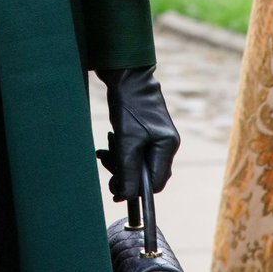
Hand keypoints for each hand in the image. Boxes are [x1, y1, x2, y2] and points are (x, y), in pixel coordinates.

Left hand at [95, 65, 179, 201]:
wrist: (124, 74)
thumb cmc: (129, 105)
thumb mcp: (127, 141)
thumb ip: (127, 170)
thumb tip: (125, 197)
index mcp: (167, 146)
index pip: (155, 182)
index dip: (136, 190)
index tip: (115, 191)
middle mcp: (165, 144)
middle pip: (146, 174)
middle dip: (125, 173)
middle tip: (106, 164)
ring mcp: (156, 137)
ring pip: (137, 163)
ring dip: (119, 162)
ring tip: (105, 151)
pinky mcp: (144, 131)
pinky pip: (133, 151)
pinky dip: (120, 151)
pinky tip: (109, 143)